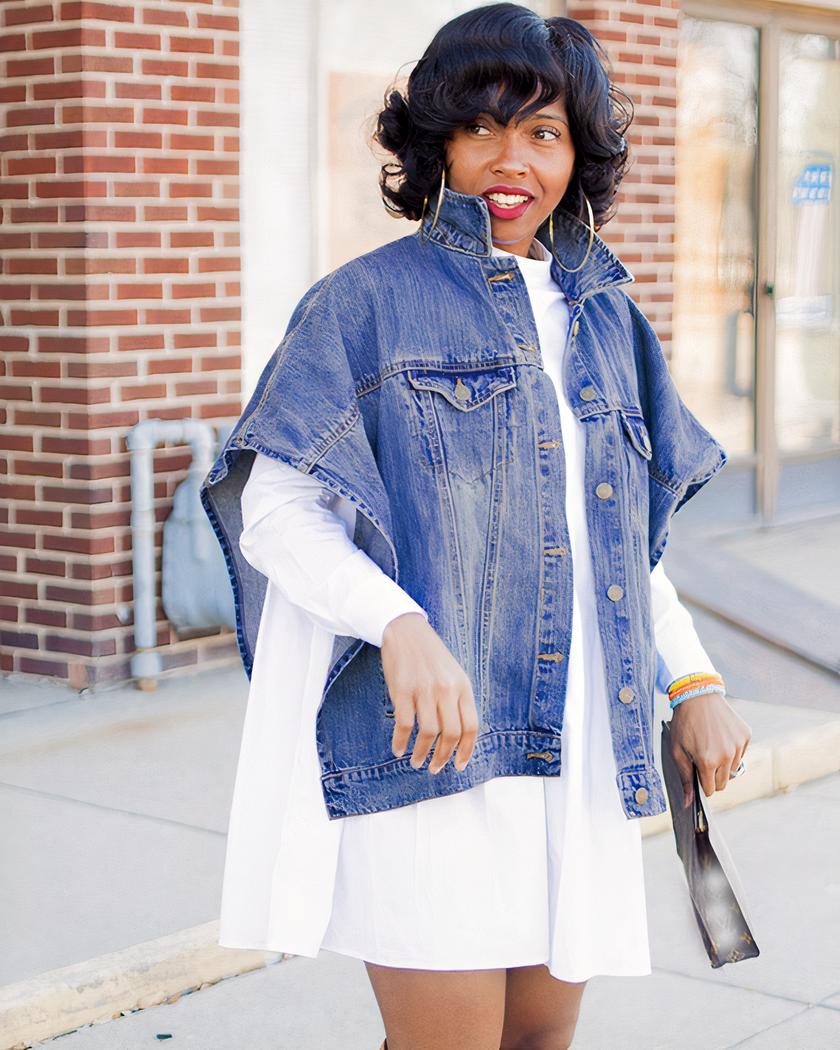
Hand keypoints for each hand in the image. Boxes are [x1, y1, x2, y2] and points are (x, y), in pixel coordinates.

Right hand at [381, 612, 477, 773]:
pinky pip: (404, 725)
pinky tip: (399, 748)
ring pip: (428, 733)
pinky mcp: (402, 690)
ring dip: (422, 753)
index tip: (460, 765)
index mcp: (462, 686)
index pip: (471, 726)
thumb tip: (458, 736)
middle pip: (451, 734)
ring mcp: (424, 690)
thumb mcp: (453, 674)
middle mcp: (446, 689)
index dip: (467, 751)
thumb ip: (458, 700)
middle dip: (443, 757)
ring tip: (417, 761)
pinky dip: (401, 742)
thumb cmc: (430, 656)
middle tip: (435, 768)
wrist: (406, 631)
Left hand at [668, 692, 751, 808]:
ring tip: (710, 745)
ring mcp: (739, 745)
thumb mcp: (678, 751)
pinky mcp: (746, 735)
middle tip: (702, 759)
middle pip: (723, 782)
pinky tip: (720, 736)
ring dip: (723, 763)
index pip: (711, 790)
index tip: (698, 774)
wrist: (697, 695)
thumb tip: (688, 803)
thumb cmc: (684, 723)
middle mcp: (727, 756)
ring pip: (733, 769)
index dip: (702, 784)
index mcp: (708, 762)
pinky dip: (732, 750)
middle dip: (712, 776)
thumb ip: (685, 778)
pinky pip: (741, 753)